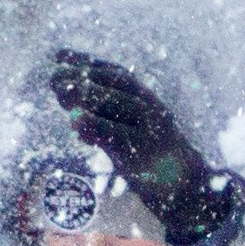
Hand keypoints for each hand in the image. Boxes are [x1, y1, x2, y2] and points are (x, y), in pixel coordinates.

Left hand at [45, 49, 231, 242]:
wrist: (190, 191)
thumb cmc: (154, 163)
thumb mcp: (127, 137)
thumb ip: (102, 121)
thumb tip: (69, 107)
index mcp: (146, 101)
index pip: (115, 73)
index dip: (87, 61)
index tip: (60, 54)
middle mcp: (150, 108)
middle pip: (116, 82)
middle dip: (84, 74)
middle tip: (54, 76)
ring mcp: (149, 129)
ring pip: (118, 102)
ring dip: (88, 95)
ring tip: (60, 91)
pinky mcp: (145, 153)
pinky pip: (118, 136)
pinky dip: (95, 127)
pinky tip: (74, 122)